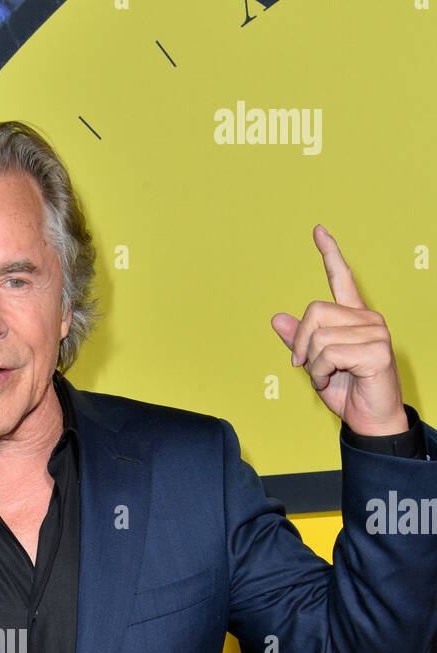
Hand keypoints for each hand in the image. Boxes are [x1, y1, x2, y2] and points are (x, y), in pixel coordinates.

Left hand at [270, 225, 407, 435]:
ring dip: (313, 365)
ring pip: (319, 337)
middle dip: (301, 342)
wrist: (369, 420)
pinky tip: (331, 381)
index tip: (318, 231)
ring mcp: (374, 332)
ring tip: (327, 377)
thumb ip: (299, 341)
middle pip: (314, 311)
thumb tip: (276, 318)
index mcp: (353, 317)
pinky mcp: (376, 351)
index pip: (342, 278)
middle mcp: (366, 319)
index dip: (329, 254)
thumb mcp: (314, 364)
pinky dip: (320, 373)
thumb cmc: (346, 391)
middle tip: (306, 366)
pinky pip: (329, 354)